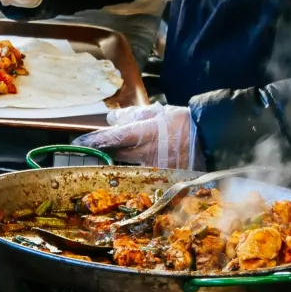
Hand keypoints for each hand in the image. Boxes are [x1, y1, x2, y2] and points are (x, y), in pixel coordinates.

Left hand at [73, 105, 203, 169]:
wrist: (212, 140)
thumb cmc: (185, 124)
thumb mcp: (159, 113)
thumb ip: (133, 116)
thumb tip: (111, 118)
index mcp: (145, 133)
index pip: (113, 138)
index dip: (94, 141)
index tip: (78, 143)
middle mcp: (147, 152)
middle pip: (116, 155)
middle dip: (104, 153)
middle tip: (91, 152)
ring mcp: (154, 167)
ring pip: (127, 167)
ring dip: (118, 164)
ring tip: (111, 162)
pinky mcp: (162, 178)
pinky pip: (142, 175)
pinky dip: (135, 172)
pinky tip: (133, 171)